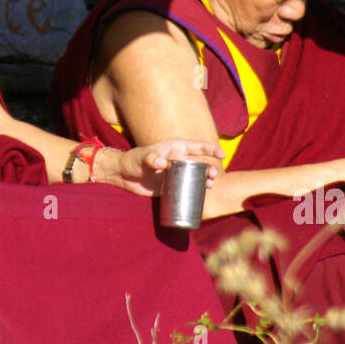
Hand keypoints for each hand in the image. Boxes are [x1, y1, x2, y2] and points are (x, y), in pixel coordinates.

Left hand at [96, 139, 222, 197]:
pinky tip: (201, 196)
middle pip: (198, 163)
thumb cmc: (132, 160)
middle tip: (213, 176)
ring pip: (195, 176)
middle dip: (209, 168)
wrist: (122, 174)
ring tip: (210, 185)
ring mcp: (174, 173)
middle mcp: (177, 160)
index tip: (222, 153)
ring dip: (205, 180)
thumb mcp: (142, 158)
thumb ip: (151, 158)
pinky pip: (185, 188)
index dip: (210, 149)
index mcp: (174, 148)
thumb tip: (163, 163)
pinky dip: (194, 191)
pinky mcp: (170, 185)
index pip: (195, 147)